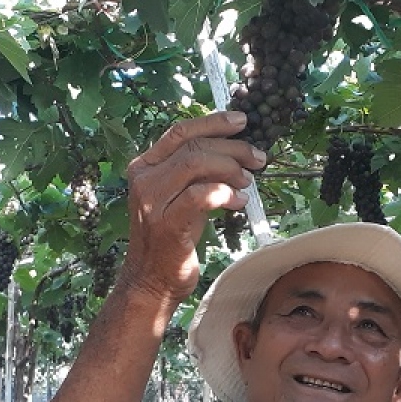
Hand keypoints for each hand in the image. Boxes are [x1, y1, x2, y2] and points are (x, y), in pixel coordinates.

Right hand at [121, 111, 264, 303]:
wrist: (152, 281)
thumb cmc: (171, 239)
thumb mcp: (178, 198)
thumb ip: (193, 173)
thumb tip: (232, 150)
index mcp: (144, 166)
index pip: (180, 132)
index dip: (213, 122)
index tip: (241, 120)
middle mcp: (144, 179)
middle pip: (193, 146)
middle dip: (232, 148)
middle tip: (257, 158)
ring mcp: (152, 202)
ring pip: (196, 164)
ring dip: (230, 168)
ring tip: (247, 182)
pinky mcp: (167, 224)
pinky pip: (199, 196)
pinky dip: (224, 193)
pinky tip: (239, 201)